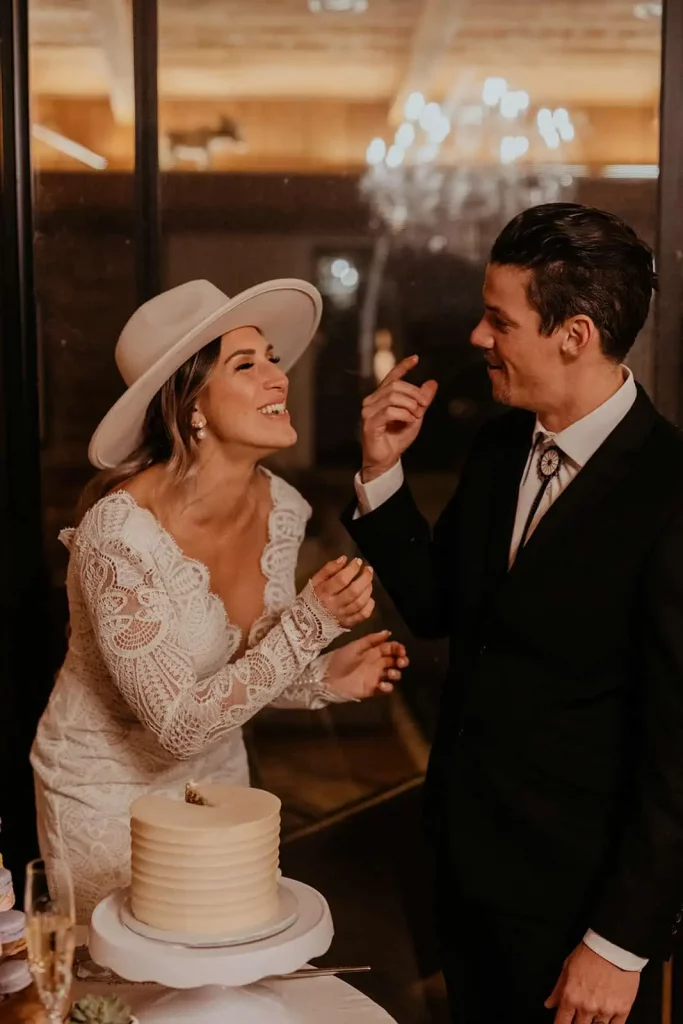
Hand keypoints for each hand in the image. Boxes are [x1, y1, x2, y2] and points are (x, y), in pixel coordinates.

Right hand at [311, 556, 374, 627]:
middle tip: (368, 569)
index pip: (342, 579)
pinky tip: (369, 598)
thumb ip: (329, 568)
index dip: (352, 568)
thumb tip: (344, 559)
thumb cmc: (312, 596)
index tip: (358, 561)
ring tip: (369, 582)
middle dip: (365, 578)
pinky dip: (369, 606)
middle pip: (354, 591)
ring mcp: (342, 616)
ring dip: (368, 590)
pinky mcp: (348, 623)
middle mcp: (334, 605)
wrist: (306, 621)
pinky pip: (363, 615)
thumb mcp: (315, 580)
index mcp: (324, 592)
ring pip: (360, 602)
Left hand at [326, 631, 408, 698]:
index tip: (401, 651)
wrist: (326, 679)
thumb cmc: (339, 660)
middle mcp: (376, 663)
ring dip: (396, 674)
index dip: (398, 648)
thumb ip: (371, 640)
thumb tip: (388, 632)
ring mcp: (375, 677)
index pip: (390, 648)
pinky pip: (385, 689)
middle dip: (402, 660)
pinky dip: (388, 687)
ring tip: (391, 673)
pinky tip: (382, 685)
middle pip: (395, 661)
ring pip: (393, 675)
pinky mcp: (372, 689)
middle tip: (401, 662)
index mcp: (372, 652)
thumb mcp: (355, 647)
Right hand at [361, 355, 437, 482]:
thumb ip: (422, 400)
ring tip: (416, 416)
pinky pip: (390, 411)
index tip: (416, 358)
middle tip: (424, 406)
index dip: (403, 366)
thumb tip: (432, 382)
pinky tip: (410, 420)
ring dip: (410, 405)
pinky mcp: (369, 422)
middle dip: (414, 394)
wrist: (387, 459)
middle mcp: (371, 401)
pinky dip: (404, 414)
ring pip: (393, 396)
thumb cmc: (397, 438)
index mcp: (381, 397)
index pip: (392, 377)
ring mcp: (368, 411)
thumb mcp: (415, 415)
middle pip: (396, 386)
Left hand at [545, 943, 639, 1023]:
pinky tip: (607, 1020)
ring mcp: (605, 1010)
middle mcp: (587, 1007)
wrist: (613, 947)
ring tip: (593, 1017)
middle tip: (580, 1018)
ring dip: (594, 1023)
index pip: (562, 1023)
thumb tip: (549, 1004)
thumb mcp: (567, 968)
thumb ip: (558, 990)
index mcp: (571, 997)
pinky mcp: (622, 1009)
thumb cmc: (589, 954)